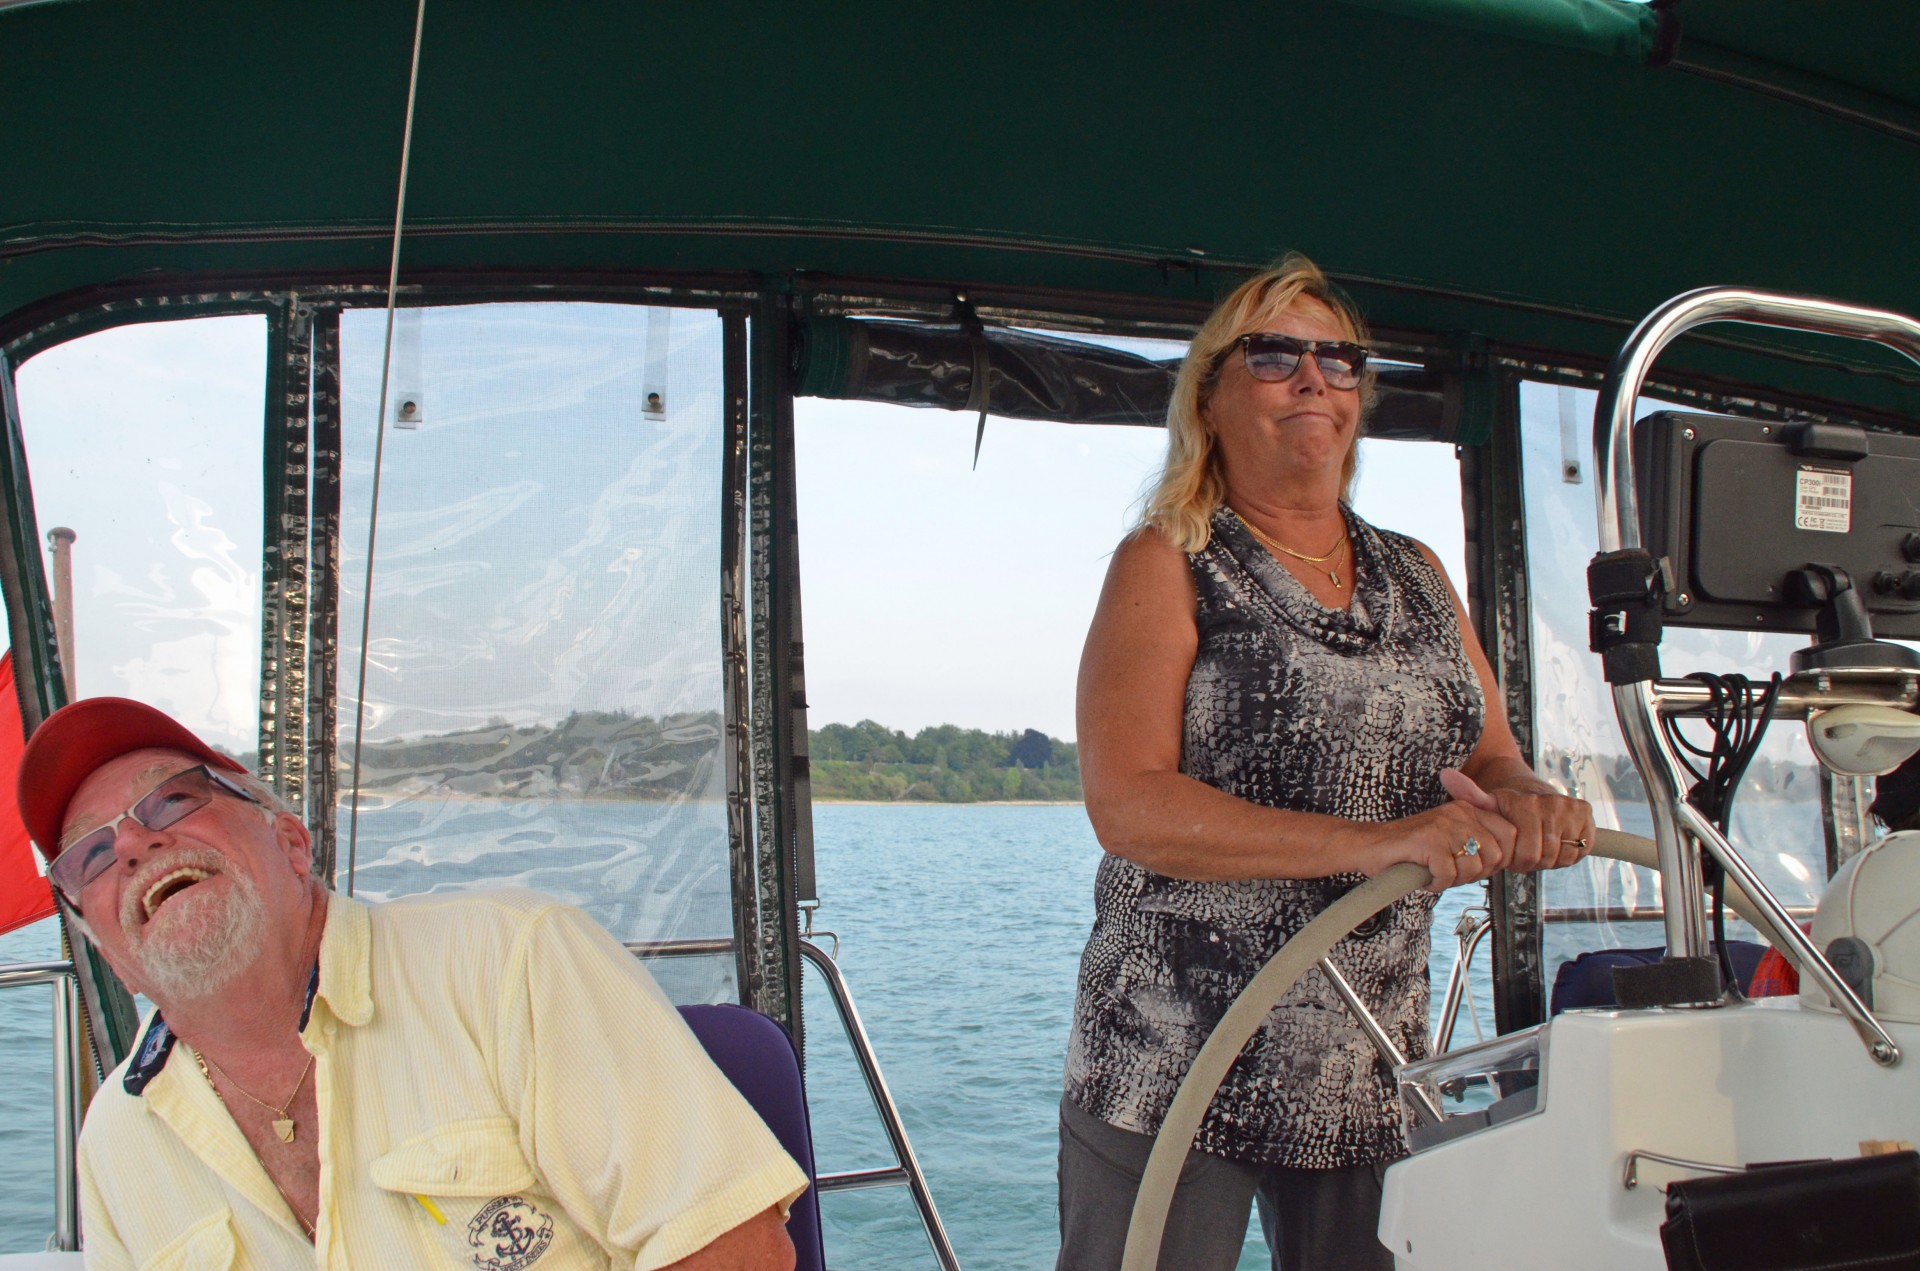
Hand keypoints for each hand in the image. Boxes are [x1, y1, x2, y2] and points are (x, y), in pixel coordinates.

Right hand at [1361, 780, 1515, 892]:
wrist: (1370, 845)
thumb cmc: (1411, 849)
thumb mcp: (1450, 839)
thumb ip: (1477, 844)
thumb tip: (1504, 861)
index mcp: (1467, 809)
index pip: (1510, 834)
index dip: (1499, 858)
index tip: (1475, 867)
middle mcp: (1458, 813)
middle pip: (1496, 854)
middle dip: (1477, 873)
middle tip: (1452, 873)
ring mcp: (1443, 825)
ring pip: (1473, 867)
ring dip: (1455, 880)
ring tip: (1435, 873)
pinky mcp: (1427, 841)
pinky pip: (1448, 874)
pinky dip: (1435, 883)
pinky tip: (1424, 877)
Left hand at [1441, 769, 1595, 871]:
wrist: (1530, 790)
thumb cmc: (1506, 805)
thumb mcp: (1486, 802)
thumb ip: (1468, 794)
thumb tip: (1445, 775)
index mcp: (1527, 804)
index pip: (1527, 854)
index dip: (1518, 860)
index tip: (1511, 851)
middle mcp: (1552, 803)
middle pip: (1545, 857)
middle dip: (1532, 860)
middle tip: (1524, 850)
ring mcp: (1572, 808)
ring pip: (1563, 855)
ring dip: (1550, 857)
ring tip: (1537, 844)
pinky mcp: (1586, 814)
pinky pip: (1580, 849)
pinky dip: (1568, 851)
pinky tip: (1555, 841)